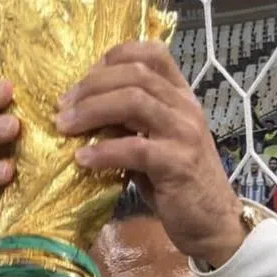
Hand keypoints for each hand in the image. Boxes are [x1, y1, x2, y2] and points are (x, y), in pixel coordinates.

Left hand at [55, 41, 244, 266]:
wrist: (215, 224)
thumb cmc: (180, 185)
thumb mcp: (156, 144)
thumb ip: (130, 125)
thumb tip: (84, 113)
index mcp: (181, 97)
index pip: (153, 53)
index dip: (114, 57)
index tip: (85, 78)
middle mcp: (186, 107)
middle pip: (134, 74)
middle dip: (90, 86)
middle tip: (62, 106)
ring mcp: (184, 133)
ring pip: (133, 101)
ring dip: (91, 111)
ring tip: (65, 127)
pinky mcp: (177, 163)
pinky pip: (134, 147)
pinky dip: (102, 151)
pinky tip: (82, 160)